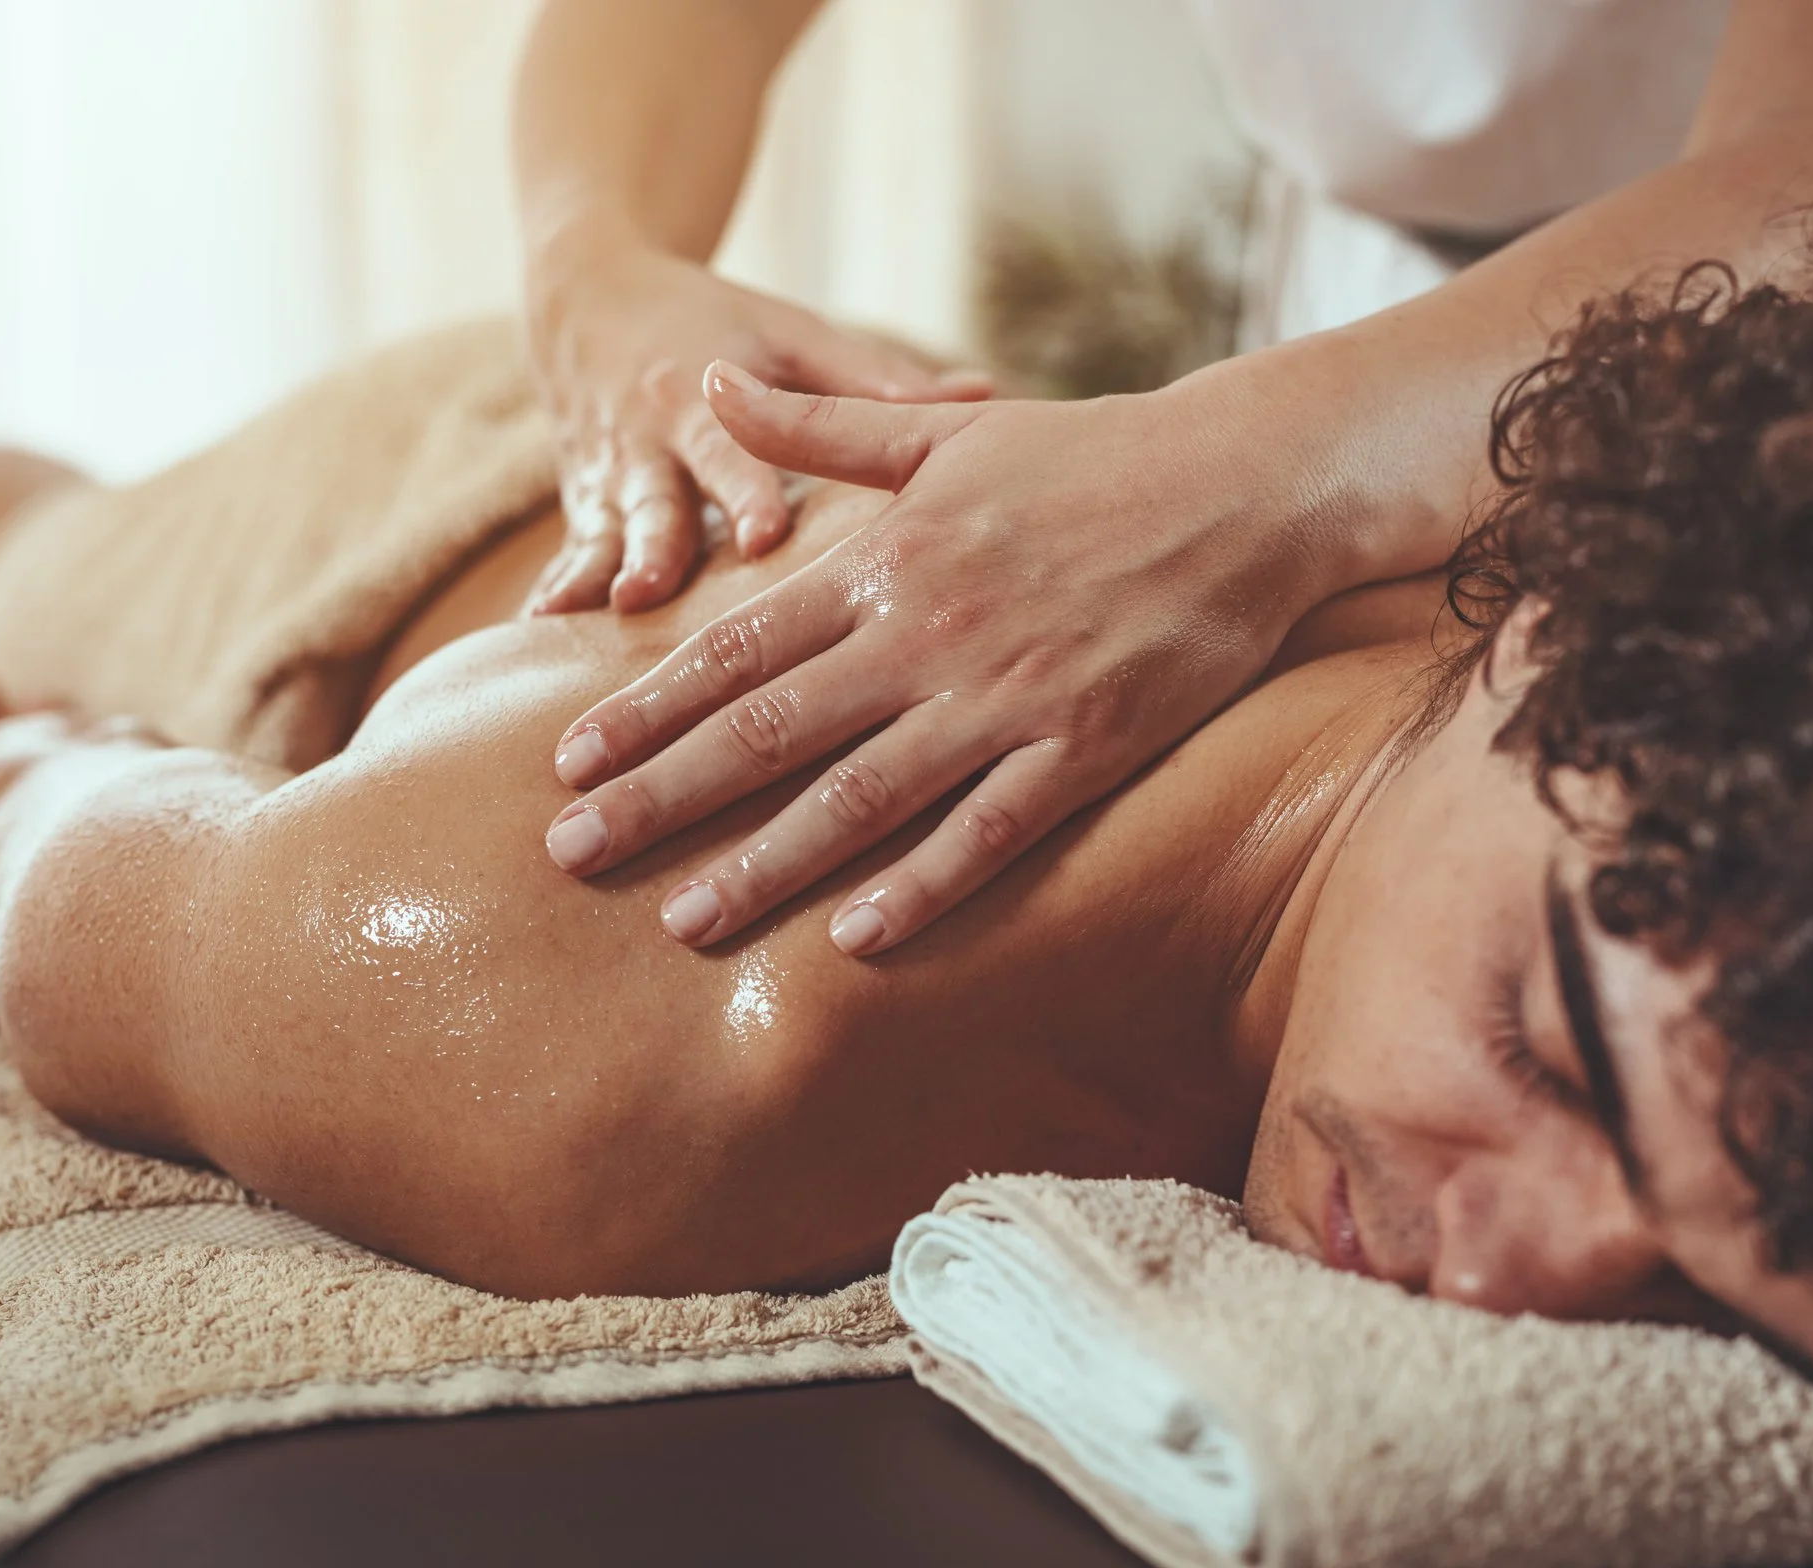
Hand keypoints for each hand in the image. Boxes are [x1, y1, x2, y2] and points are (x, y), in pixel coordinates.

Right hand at [521, 233, 988, 614]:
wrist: (587, 292)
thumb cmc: (719, 318)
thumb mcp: (793, 335)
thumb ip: (877, 381)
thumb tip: (990, 395)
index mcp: (704, 397)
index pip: (732, 450)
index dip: (743, 491)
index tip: (763, 536)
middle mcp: (648, 440)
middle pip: (655, 501)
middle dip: (656, 547)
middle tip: (655, 592)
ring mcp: (607, 477)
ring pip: (603, 534)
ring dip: (599, 577)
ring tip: (596, 620)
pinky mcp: (581, 504)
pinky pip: (568, 552)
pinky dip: (553, 591)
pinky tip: (538, 636)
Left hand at [542, 360, 1363, 954]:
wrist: (1243, 481)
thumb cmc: (1091, 454)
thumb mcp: (942, 430)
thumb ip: (819, 429)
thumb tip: (711, 386)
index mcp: (887, 561)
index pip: (737, 646)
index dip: (647, 707)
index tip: (568, 760)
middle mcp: (929, 634)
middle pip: (770, 731)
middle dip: (663, 796)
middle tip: (571, 854)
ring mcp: (1007, 697)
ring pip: (862, 798)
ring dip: (766, 864)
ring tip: (684, 919)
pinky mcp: (1088, 748)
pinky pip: (991, 832)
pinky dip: (924, 885)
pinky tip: (855, 937)